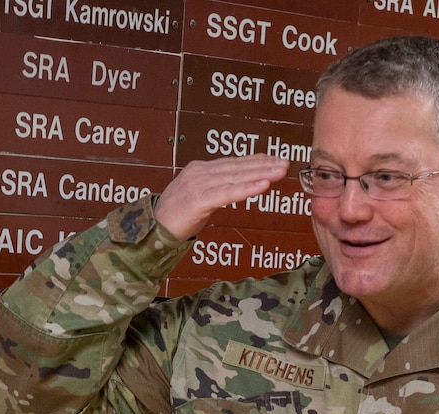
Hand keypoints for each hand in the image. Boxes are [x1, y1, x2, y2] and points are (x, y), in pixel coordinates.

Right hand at [154, 155, 291, 240]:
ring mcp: (198, 184)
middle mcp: (200, 172)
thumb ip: (216, 189)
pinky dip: (246, 189)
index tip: (274, 159)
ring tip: (279, 172)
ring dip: (260, 174)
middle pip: (238, 167)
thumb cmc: (175, 216)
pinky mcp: (198, 200)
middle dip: (264, 165)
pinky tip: (262, 186)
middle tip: (284, 163)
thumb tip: (236, 187)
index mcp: (200, 169)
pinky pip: (227, 193)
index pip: (233, 162)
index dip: (256, 160)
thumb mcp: (198, 197)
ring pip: (236, 177)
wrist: (153, 229)